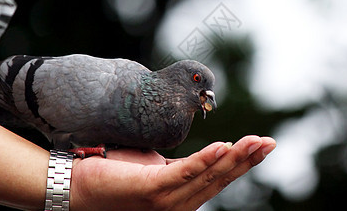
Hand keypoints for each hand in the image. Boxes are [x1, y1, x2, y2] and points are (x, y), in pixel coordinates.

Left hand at [70, 135, 275, 210]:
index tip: (262, 144)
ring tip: (255, 142)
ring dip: (235, 158)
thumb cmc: (116, 173)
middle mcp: (179, 203)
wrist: (77, 184)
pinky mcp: (152, 190)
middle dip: (247, 160)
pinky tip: (224, 146)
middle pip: (220, 179)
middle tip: (269, 143)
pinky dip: (206, 160)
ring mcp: (166, 200)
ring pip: (208, 177)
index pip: (218, 177)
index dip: (242, 162)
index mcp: (182, 195)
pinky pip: (184, 173)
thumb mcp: (156, 168)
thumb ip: (179, 166)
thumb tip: (204, 154)